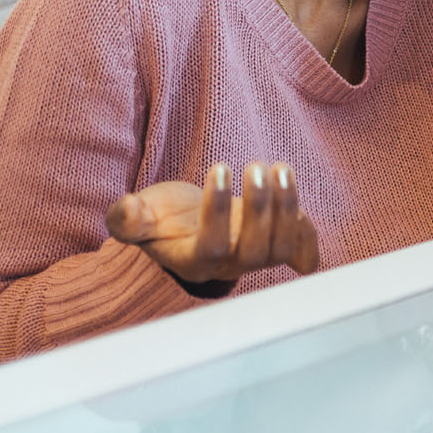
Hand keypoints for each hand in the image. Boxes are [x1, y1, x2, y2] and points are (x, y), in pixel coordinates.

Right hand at [106, 162, 319, 284]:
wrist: (187, 225)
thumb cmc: (162, 218)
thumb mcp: (139, 216)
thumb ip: (129, 218)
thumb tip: (125, 209)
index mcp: (192, 261)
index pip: (211, 247)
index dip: (218, 211)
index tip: (220, 166)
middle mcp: (228, 266)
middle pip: (254, 252)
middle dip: (260, 209)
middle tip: (256, 165)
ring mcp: (255, 259)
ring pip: (281, 248)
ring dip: (287, 208)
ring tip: (280, 168)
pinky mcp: (276, 247)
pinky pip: (302, 254)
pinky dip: (307, 231)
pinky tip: (294, 194)